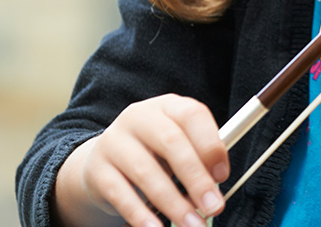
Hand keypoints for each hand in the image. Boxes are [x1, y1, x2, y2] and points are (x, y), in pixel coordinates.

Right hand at [54, 94, 229, 226]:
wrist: (104, 160)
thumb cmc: (154, 152)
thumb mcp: (178, 145)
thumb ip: (199, 157)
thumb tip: (215, 186)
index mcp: (168, 106)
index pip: (192, 115)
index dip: (210, 144)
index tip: (222, 176)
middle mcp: (140, 117)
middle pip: (171, 142)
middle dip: (196, 179)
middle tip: (214, 206)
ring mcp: (115, 141)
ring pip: (147, 172)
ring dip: (174, 203)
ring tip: (192, 223)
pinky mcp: (97, 169)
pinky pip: (121, 194)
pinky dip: (141, 214)